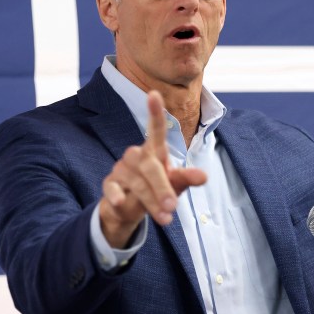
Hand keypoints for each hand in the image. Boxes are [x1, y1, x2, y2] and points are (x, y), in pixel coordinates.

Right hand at [98, 91, 206, 247]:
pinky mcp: (109, 183)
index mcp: (155, 151)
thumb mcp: (174, 185)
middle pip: (149, 166)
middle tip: (173, 206)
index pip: (156, 129)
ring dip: (150, 200)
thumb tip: (204, 176)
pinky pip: (111, 187)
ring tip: (165, 219)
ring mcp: (121, 168)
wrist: (129, 209)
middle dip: (162, 187)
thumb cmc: (157, 189)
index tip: (154, 94)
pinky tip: (121, 204)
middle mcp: (137, 155)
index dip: (155, 112)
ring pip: (136, 181)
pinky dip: (116, 195)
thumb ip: (186, 179)